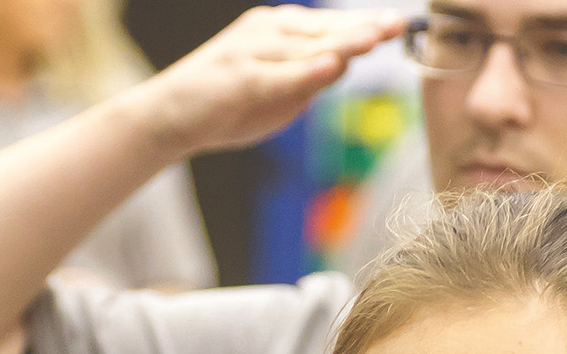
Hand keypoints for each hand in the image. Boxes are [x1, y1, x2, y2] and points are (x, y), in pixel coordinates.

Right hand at [141, 5, 406, 158]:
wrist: (169, 117)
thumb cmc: (226, 106)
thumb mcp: (278, 93)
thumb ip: (309, 79)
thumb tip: (341, 65)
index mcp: (278, 31)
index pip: (329, 27)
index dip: (364, 26)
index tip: (397, 24)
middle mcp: (266, 31)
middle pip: (324, 30)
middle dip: (362, 29)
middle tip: (396, 25)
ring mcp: (252, 51)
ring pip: (307, 46)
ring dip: (343, 42)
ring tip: (375, 37)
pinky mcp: (241, 78)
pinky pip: (280, 74)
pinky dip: (306, 70)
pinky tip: (332, 65)